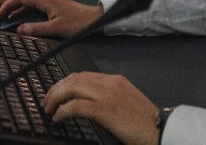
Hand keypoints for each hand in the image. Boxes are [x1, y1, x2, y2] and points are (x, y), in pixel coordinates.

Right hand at [0, 0, 101, 36]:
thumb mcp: (56, 28)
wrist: (96, 20)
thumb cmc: (79, 23)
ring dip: (19, 12)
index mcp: (46, 0)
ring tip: (10, 22)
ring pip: (31, 5)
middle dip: (11, 8)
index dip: (8, 5)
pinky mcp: (56, 8)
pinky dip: (28, 15)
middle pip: (24, 0)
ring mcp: (52, 3)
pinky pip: (37, 9)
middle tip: (1, 19)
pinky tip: (27, 23)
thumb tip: (20, 29)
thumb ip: (36, 29)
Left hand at [43, 71, 159, 144]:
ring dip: (55, 98)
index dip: (64, 84)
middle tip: (46, 102)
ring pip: (71, 88)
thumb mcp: (126, 103)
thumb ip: (109, 98)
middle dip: (55, 89)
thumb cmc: (144, 123)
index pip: (82, 75)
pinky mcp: (105, 109)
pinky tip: (58, 118)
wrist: (159, 129)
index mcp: (115, 80)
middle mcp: (110, 83)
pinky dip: (62, 111)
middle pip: (73, 79)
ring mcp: (107, 94)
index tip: (55, 94)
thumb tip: (88, 104)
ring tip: (48, 109)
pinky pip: (76, 106)